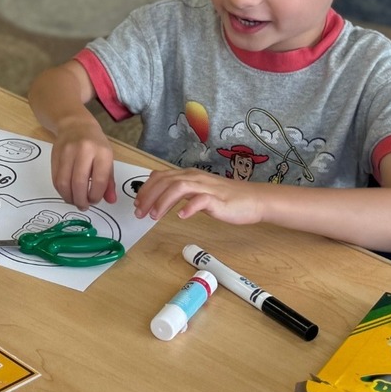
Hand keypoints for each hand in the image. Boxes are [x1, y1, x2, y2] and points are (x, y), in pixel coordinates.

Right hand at [50, 116, 116, 207]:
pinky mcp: (55, 156)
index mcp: (101, 152)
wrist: (75, 124)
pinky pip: (56, 179)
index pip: (98, 180)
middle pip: (79, 183)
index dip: (95, 196)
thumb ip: (109, 182)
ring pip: (64, 183)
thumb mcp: (107, 159)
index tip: (94, 201)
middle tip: (83, 206)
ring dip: (69, 197)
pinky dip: (61, 190)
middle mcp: (84, 151)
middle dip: (81, 200)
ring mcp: (67, 152)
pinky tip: (67, 193)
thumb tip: (110, 201)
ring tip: (74, 201)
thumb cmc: (95, 144)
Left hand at [134, 167, 263, 224]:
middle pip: (166, 181)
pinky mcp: (219, 200)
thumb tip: (158, 196)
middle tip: (139, 212)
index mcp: (188, 175)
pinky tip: (181, 216)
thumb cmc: (225, 198)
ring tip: (154, 216)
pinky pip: (201, 200)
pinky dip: (189, 207)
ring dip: (163, 201)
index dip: (145, 189)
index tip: (136, 203)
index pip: (161, 176)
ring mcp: (207, 188)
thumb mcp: (197, 191)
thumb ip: (180, 191)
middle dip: (148, 196)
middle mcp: (195, 178)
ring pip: (179, 187)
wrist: (254, 200)